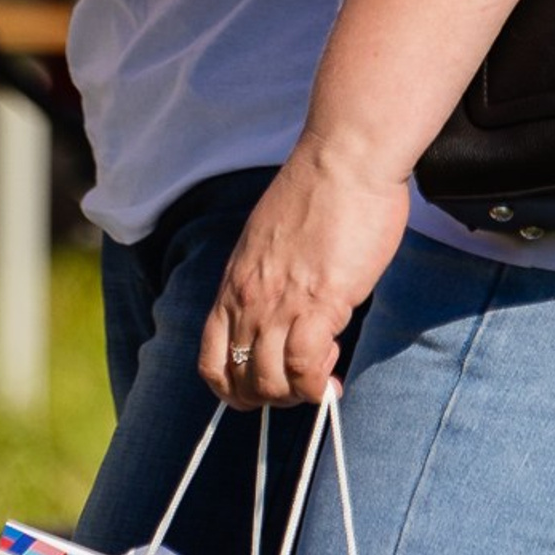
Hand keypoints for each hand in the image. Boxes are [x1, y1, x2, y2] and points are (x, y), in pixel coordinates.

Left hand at [201, 138, 408, 409]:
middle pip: (239, 380)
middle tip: (302, 382)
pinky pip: (305, 367)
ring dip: (295, 394)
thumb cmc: (318, 189)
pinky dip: (317, 382)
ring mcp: (280, 302)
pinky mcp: (319, 302)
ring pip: (269, 382)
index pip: (211, 360)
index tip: (267, 384)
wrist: (344, 157)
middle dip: (270, 397)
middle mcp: (248, 298)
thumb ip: (267, 274)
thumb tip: (284, 300)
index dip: (234, 388)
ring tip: (322, 375)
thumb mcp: (269, 237)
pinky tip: (332, 369)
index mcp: (234, 282)